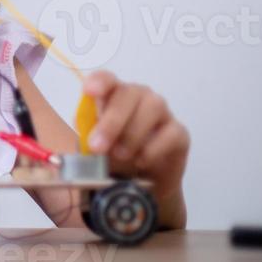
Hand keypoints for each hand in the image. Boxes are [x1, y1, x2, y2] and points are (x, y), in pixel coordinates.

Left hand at [83, 71, 189, 226]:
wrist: (141, 182)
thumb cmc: (113, 155)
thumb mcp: (93, 146)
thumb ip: (87, 133)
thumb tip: (82, 126)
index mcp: (113, 95)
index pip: (107, 79)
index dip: (99, 81)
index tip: (90, 91)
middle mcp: (138, 97)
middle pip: (128, 94)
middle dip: (111, 121)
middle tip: (98, 147)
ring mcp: (162, 112)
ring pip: (152, 108)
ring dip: (133, 134)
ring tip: (122, 156)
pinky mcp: (179, 133)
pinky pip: (171, 133)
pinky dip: (154, 148)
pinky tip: (142, 160)